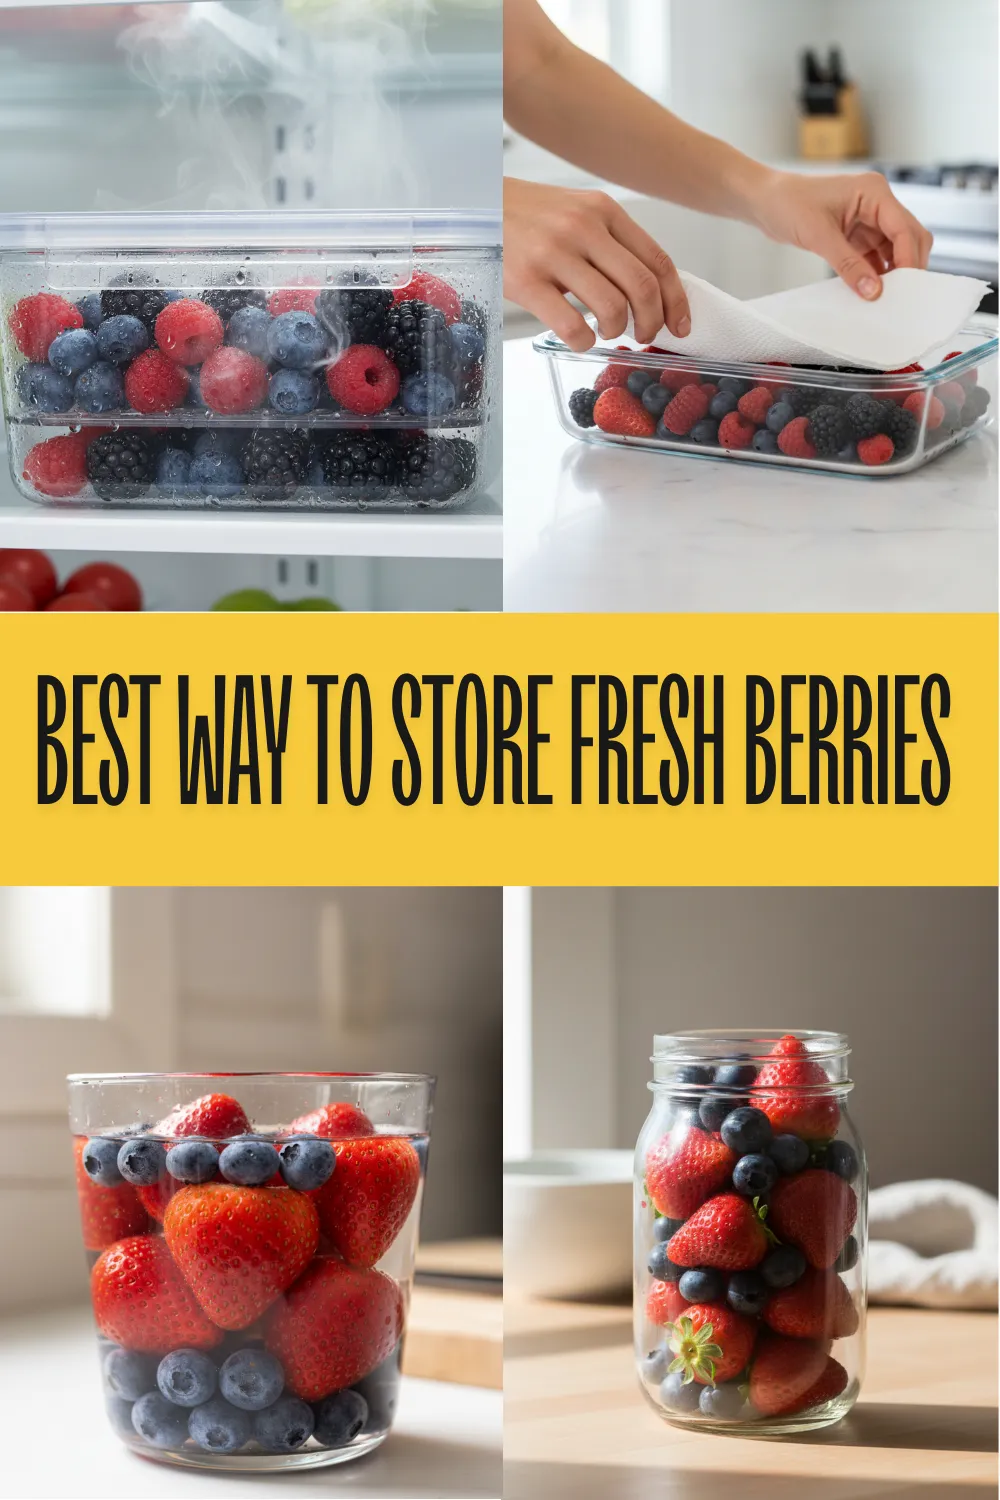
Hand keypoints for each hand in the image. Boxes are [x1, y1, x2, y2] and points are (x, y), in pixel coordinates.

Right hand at [504, 177, 690, 349]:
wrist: (474, 205)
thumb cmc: (526, 216)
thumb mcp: (575, 212)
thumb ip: (609, 241)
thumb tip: (644, 289)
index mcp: (603, 210)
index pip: (657, 260)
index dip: (676, 300)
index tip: (680, 324)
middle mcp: (584, 228)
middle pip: (642, 287)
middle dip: (652, 323)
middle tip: (645, 337)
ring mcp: (554, 254)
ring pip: (612, 308)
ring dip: (618, 332)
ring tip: (607, 333)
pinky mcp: (527, 281)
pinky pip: (572, 325)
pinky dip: (585, 342)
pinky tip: (580, 337)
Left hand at [749, 169, 932, 299]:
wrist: (766, 202)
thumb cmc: (788, 204)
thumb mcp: (819, 236)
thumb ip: (848, 264)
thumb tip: (872, 291)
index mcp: (874, 192)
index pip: (904, 228)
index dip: (908, 259)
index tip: (906, 288)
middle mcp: (877, 203)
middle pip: (908, 237)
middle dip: (907, 265)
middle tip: (900, 296)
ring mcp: (869, 219)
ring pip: (895, 250)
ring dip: (892, 272)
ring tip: (885, 298)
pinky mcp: (858, 235)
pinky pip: (876, 257)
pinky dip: (876, 273)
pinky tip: (870, 290)